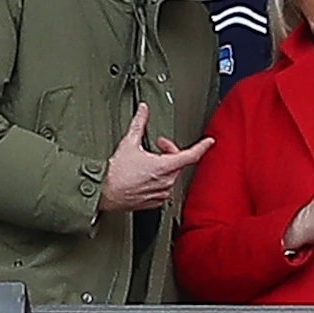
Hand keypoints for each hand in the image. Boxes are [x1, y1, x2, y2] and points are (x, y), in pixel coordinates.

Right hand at [99, 103, 213, 212]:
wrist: (104, 192)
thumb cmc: (115, 173)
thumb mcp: (129, 143)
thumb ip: (139, 124)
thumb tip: (143, 110)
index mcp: (164, 166)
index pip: (191, 155)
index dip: (202, 147)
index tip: (209, 142)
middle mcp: (166, 181)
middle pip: (179, 162)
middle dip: (170, 151)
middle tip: (158, 145)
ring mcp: (162, 192)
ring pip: (171, 175)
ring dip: (164, 166)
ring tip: (148, 162)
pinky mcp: (156, 201)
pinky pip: (164, 187)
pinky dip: (159, 179)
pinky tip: (145, 176)